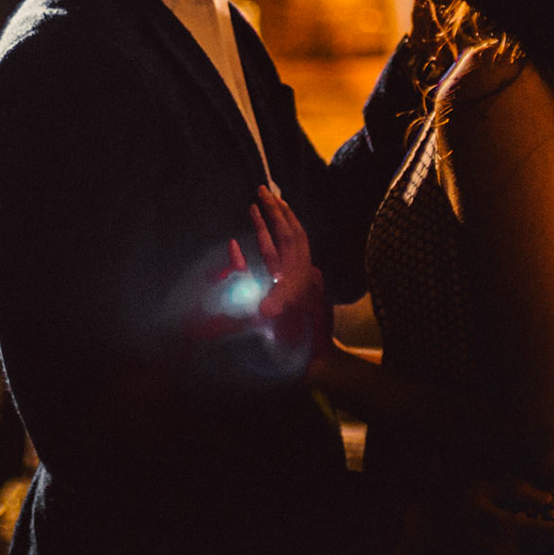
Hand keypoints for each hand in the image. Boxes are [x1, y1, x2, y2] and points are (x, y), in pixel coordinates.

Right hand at [247, 184, 329, 345]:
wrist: (318, 364)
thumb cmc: (304, 345)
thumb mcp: (291, 328)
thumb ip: (277, 318)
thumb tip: (264, 308)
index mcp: (301, 275)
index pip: (290, 237)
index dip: (279, 216)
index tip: (269, 197)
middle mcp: (296, 274)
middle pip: (286, 235)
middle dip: (275, 212)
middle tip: (263, 190)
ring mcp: (288, 282)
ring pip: (277, 248)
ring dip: (266, 227)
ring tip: (254, 207)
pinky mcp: (279, 293)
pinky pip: (266, 267)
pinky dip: (252, 252)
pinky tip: (235, 245)